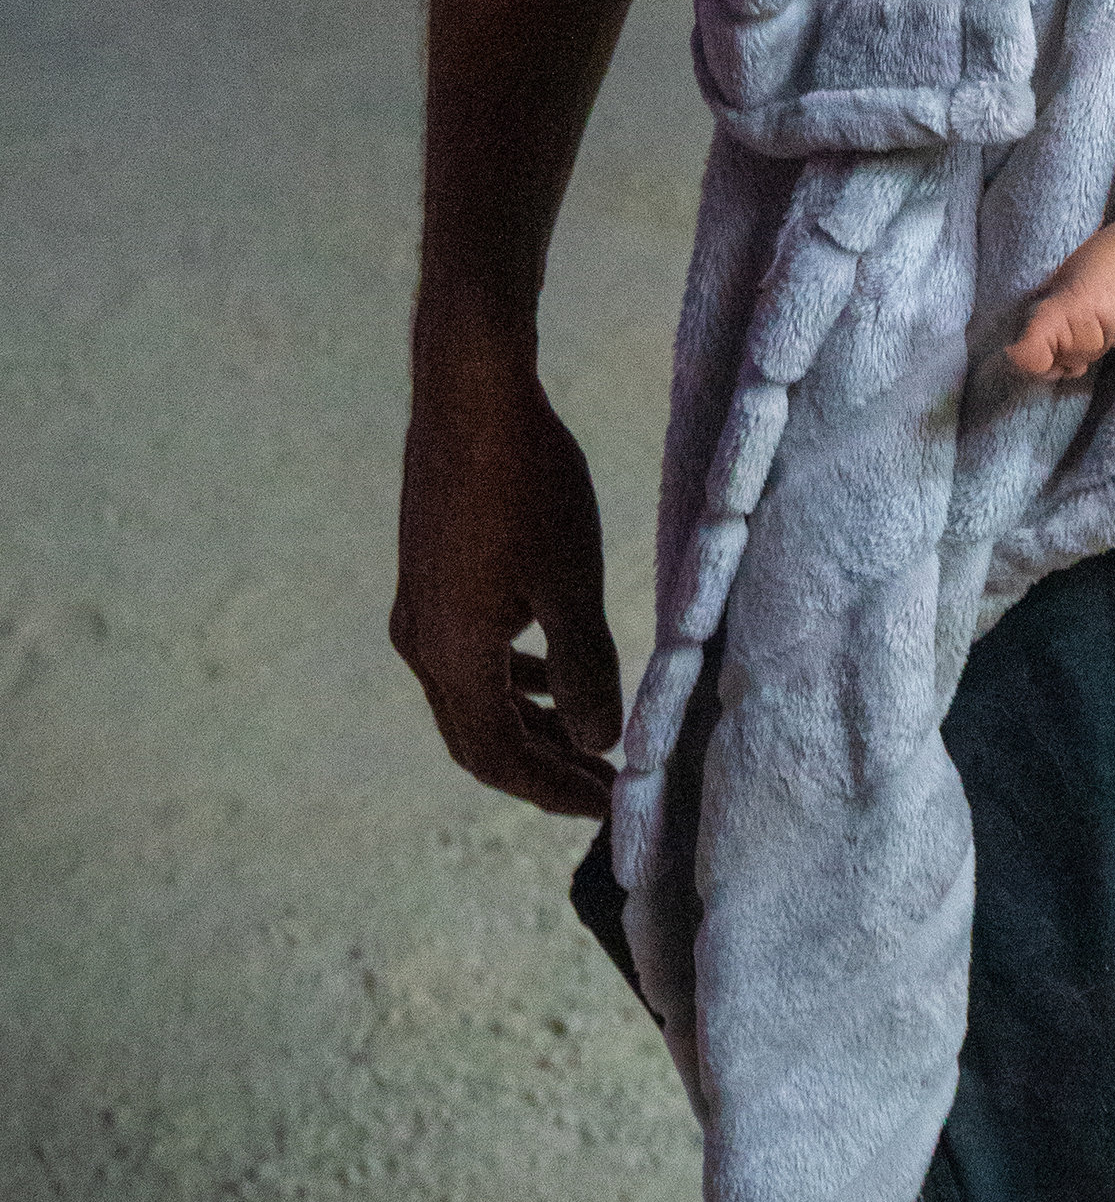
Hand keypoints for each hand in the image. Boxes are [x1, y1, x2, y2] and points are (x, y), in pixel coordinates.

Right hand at [392, 330, 622, 817]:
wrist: (469, 394)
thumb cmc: (527, 482)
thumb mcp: (572, 580)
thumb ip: (585, 668)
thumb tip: (597, 740)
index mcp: (453, 655)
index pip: (497, 757)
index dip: (552, 790)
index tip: (609, 807)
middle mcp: (422, 644)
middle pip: (477, 737)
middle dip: (541, 768)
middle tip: (603, 785)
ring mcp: (419, 610)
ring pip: (470, 697)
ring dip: (526, 725)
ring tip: (583, 741)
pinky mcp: (428, 578)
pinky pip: (465, 657)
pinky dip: (508, 681)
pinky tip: (545, 672)